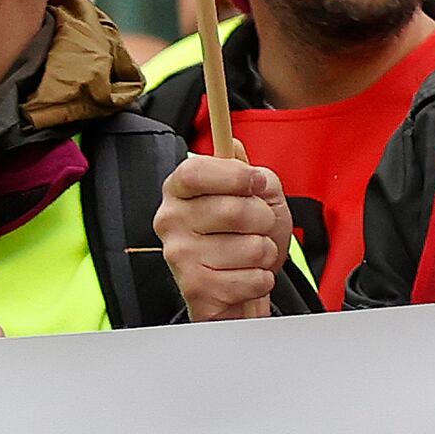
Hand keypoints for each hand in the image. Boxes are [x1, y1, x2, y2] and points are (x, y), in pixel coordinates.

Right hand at [152, 154, 295, 322]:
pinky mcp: (196, 288)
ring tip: (249, 256)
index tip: (255, 183)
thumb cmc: (244, 238)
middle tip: (256, 228)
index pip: (196, 172)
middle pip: (235, 209)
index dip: (235, 175)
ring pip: (251, 247)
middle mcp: (170, 221)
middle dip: (263, 220)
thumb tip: (232, 145)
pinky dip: (260, 280)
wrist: (239, 287)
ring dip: (264, 253)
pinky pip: (252, 277)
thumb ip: (247, 171)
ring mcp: (179, 256)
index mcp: (179, 192)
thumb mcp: (256, 196)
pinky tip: (244, 278)